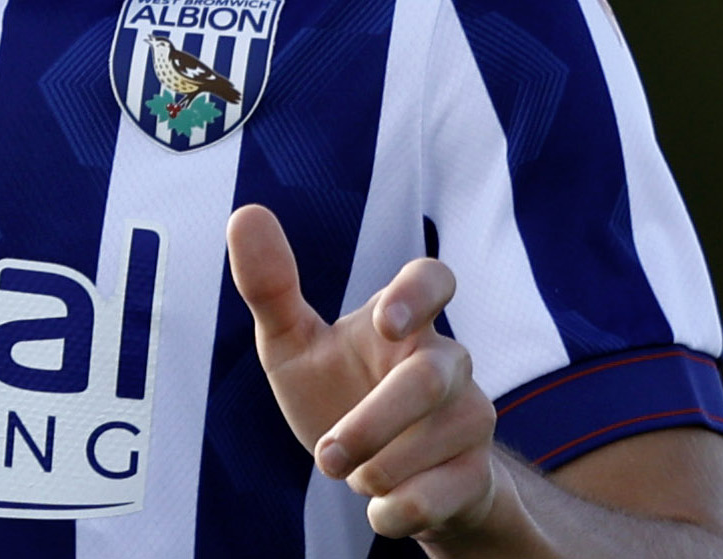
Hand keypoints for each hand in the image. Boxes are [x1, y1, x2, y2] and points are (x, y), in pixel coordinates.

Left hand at [227, 204, 503, 544]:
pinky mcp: (477, 473)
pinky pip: (443, 495)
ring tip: (351, 474)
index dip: (418, 294)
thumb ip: (270, 287)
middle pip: (429, 378)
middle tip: (325, 456)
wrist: (385, 476)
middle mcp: (446, 363)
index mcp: (403, 322)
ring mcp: (469, 417)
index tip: (385, 321)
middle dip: (372, 422)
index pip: (433, 280)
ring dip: (377, 471)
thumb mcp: (293, 346)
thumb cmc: (337, 393)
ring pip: (435, 442)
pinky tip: (379, 506)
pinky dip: (397, 509)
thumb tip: (246, 213)